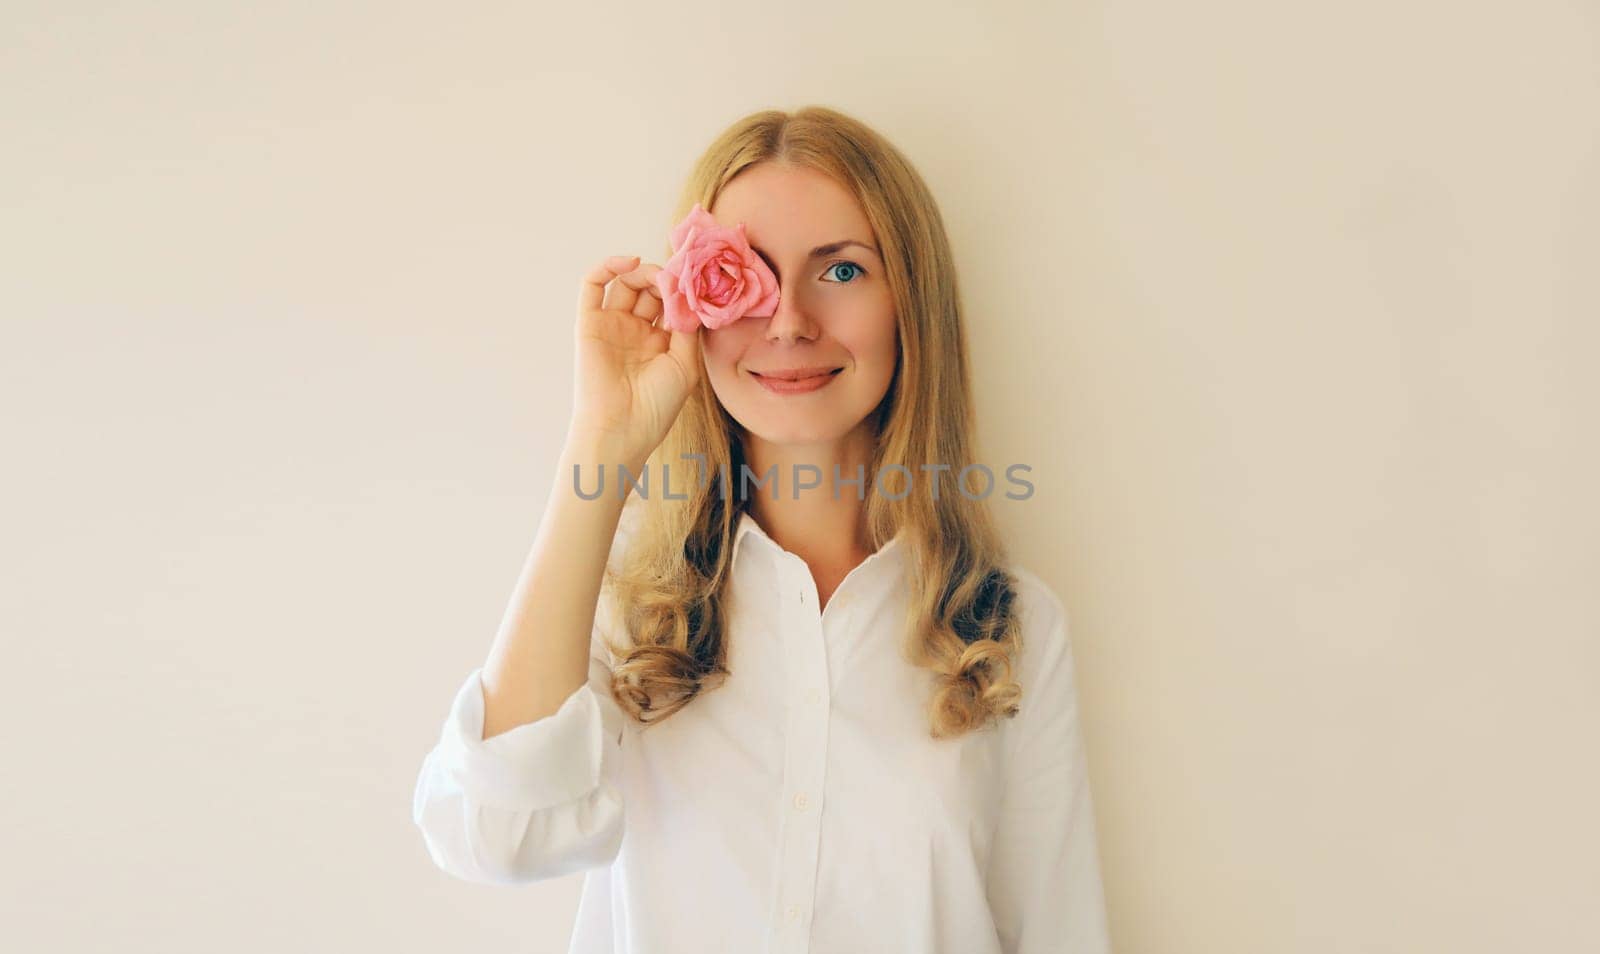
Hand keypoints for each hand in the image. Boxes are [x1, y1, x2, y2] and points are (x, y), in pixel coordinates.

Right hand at [568, 254, 701, 465]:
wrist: (622, 428)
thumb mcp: (686, 363)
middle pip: (650, 289)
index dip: (683, 289)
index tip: (698, 279)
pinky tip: (632, 262)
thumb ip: (688, 326)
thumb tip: (689, 290)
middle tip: (679, 278)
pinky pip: (592, 285)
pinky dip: (608, 266)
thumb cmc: (657, 405)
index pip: (671, 303)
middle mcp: (635, 330)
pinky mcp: (589, 322)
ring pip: (626, 282)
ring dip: (645, 272)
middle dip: (666, 279)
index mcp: (660, 341)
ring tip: (661, 277)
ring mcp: (612, 324)